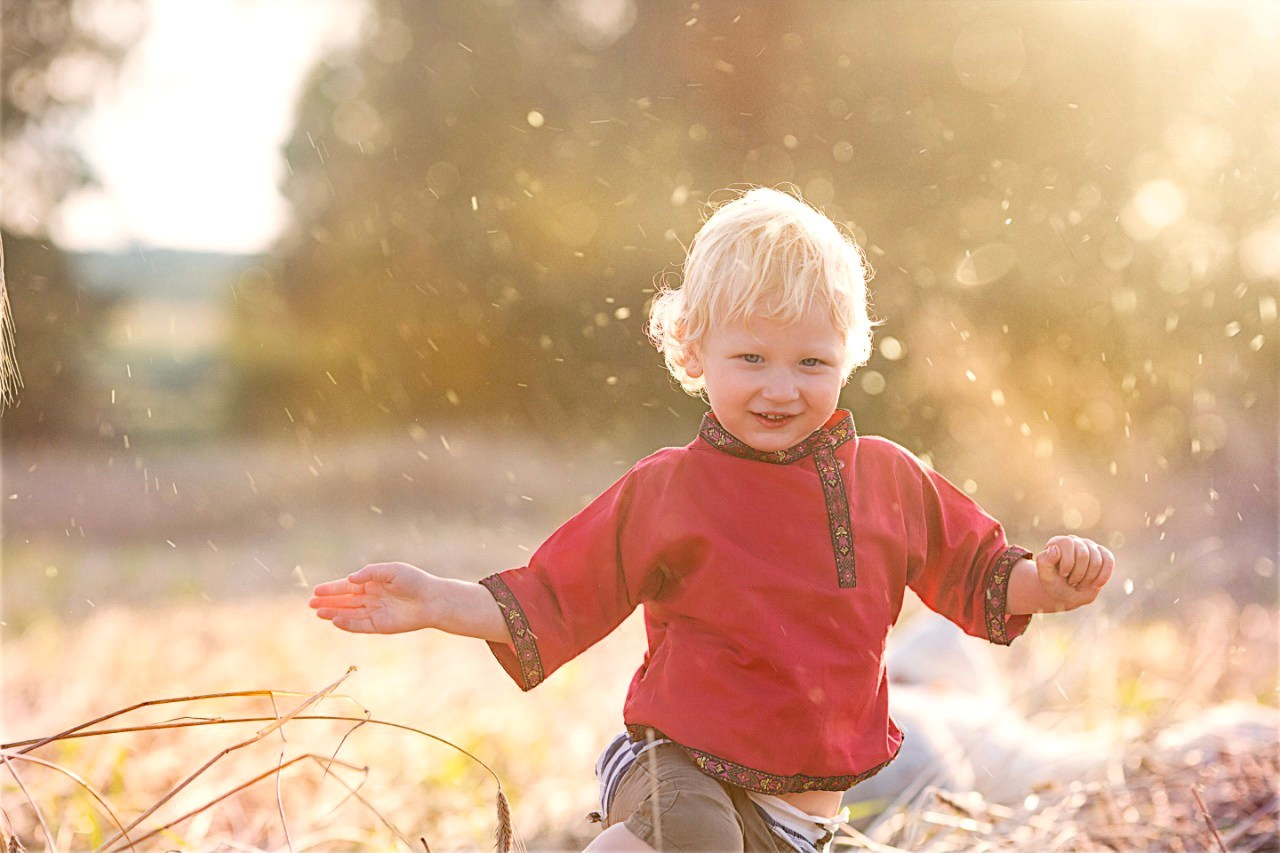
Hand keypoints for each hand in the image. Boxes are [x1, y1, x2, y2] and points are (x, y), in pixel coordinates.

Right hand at [310, 562, 441, 633]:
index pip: (348, 586)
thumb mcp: (392, 570)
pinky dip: (347, 624)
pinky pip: (360, 625)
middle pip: (345, 601)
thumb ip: (370, 573)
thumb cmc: (415, 581)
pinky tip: (335, 621)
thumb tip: (349, 579)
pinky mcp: (380, 625)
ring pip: (349, 613)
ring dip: (334, 613)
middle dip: (328, 602)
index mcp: (374, 583)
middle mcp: (372, 598)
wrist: (432, 600)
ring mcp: (375, 612)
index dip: (332, 589)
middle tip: (310, 604)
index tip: (316, 591)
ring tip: (318, 613)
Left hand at [1033, 535, 1113, 610]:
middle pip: (1083, 554)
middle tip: (1071, 582)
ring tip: (1080, 584)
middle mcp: (1075, 541)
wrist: (1066, 594)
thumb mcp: (1044, 575)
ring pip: (1097, 560)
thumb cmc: (1054, 583)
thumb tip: (1055, 549)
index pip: (1068, 543)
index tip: (1063, 574)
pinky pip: (1109, 561)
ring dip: (1088, 578)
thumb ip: (1044, 561)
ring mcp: (1090, 547)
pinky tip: (1094, 586)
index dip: (1067, 562)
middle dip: (1078, 573)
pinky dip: (1103, 577)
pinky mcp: (1103, 556)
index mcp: (1058, 542)